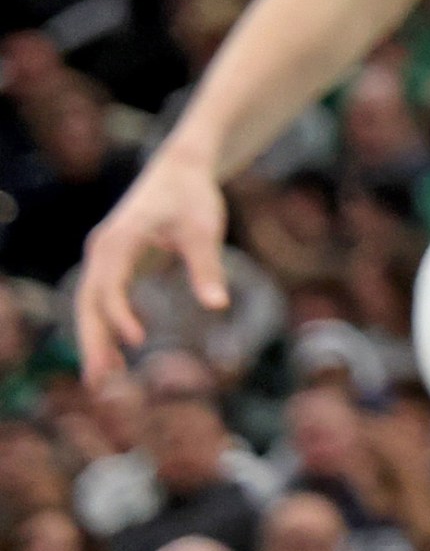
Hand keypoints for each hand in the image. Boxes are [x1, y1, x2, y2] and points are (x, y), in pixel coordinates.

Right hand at [74, 146, 230, 381]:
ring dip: (95, 341)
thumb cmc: (193, 195)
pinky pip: (102, 301)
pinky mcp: (112, 263)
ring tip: (103, 381)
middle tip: (100, 383)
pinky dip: (105, 328)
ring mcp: (103, 257)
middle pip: (89, 303)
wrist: (181, 168)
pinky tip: (116, 358)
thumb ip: (207, 267)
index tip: (138, 341)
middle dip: (94, 341)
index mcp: (119, 239)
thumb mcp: (204, 229)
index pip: (110, 285)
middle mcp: (102, 250)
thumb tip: (218, 306)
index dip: (121, 315)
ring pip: (90, 305)